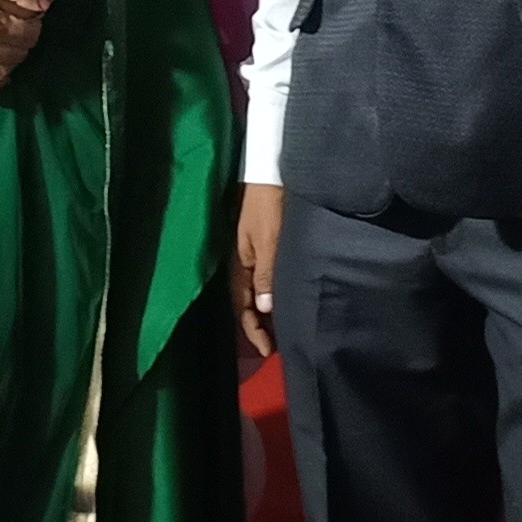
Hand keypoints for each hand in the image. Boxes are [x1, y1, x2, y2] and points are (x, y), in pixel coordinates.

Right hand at [236, 183, 286, 360]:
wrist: (268, 171)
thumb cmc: (267, 204)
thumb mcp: (268, 240)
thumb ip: (266, 274)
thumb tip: (263, 309)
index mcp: (239, 264)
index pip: (242, 307)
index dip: (253, 330)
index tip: (268, 350)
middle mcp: (243, 263)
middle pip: (248, 303)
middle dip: (259, 326)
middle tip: (275, 346)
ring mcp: (252, 253)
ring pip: (256, 292)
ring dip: (266, 312)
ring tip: (281, 329)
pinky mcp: (263, 245)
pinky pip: (264, 279)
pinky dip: (271, 294)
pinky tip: (282, 300)